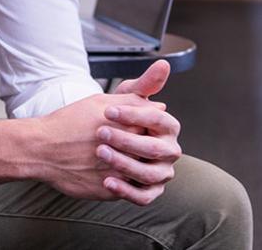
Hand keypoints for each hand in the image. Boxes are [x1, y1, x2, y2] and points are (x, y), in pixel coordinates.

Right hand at [32, 91, 165, 201]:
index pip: (156, 129)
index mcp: (129, 127)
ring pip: (142, 174)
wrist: (42, 149)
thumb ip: (133, 102)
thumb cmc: (69, 122)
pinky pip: (128, 191)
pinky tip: (109, 172)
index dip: (148, 128)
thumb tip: (160, 107)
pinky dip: (124, 182)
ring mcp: (119, 174)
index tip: (135, 128)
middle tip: (125, 145)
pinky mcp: (109, 192)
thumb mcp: (100, 102)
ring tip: (118, 158)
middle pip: (152, 153)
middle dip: (142, 148)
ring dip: (134, 166)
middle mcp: (127, 152)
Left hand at [99, 60, 181, 204]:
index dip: (134, 115)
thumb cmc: (113, 118)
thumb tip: (163, 65)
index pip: (159, 120)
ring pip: (149, 173)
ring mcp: (160, 173)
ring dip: (124, 163)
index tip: (109, 110)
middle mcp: (169, 152)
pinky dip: (126, 190)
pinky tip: (107, 180)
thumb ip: (144, 85)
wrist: (92, 143)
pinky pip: (143, 196)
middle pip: (154, 148)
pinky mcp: (148, 191)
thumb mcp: (125, 99)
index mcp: (167, 128)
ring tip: (101, 153)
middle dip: (127, 140)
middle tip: (101, 133)